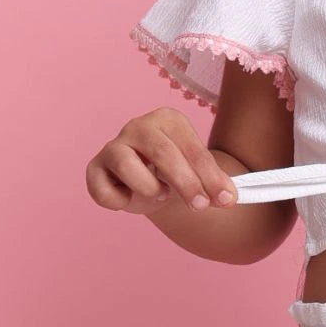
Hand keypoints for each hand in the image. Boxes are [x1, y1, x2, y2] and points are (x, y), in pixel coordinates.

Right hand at [85, 107, 239, 215]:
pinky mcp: (94, 168)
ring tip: (159, 194)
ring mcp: (114, 146)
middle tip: (200, 206)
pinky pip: (103, 190)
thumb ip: (214, 183)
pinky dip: (119, 201)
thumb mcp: (198, 175)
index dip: (210, 176)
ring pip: (126, 164)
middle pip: (163, 153)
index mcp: (168, 120)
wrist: (147, 182)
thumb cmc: (175, 173)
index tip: (226, 199)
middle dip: (186, 183)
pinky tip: (129, 198)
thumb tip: (230, 198)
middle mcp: (138, 126)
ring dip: (148, 187)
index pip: (192, 148)